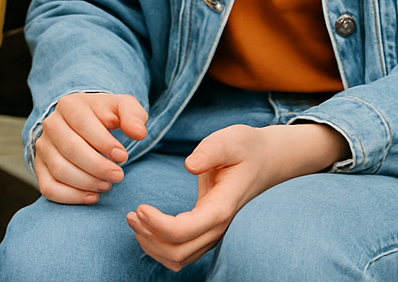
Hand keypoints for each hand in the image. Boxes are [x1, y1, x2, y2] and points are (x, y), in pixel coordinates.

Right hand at [33, 92, 147, 203]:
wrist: (85, 122)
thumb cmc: (105, 116)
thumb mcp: (123, 108)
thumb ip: (133, 115)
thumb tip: (139, 133)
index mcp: (69, 104)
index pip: (82, 123)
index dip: (103, 143)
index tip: (123, 156)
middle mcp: (51, 124)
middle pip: (70, 148)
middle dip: (98, 166)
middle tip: (118, 176)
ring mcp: (43, 147)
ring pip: (60, 169)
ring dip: (86, 182)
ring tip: (107, 185)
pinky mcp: (40, 167)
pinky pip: (49, 188)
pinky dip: (70, 197)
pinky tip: (92, 196)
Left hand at [126, 122, 348, 270]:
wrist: (266, 159)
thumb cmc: (246, 147)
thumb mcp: (230, 139)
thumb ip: (210, 151)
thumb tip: (189, 164)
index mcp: (221, 206)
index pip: (185, 230)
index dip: (158, 225)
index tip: (140, 207)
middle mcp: (218, 226)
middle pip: (179, 251)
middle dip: (150, 238)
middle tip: (131, 214)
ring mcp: (214, 232)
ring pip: (179, 258)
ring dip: (153, 246)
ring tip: (134, 221)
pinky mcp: (208, 230)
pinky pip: (183, 252)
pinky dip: (161, 247)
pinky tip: (147, 228)